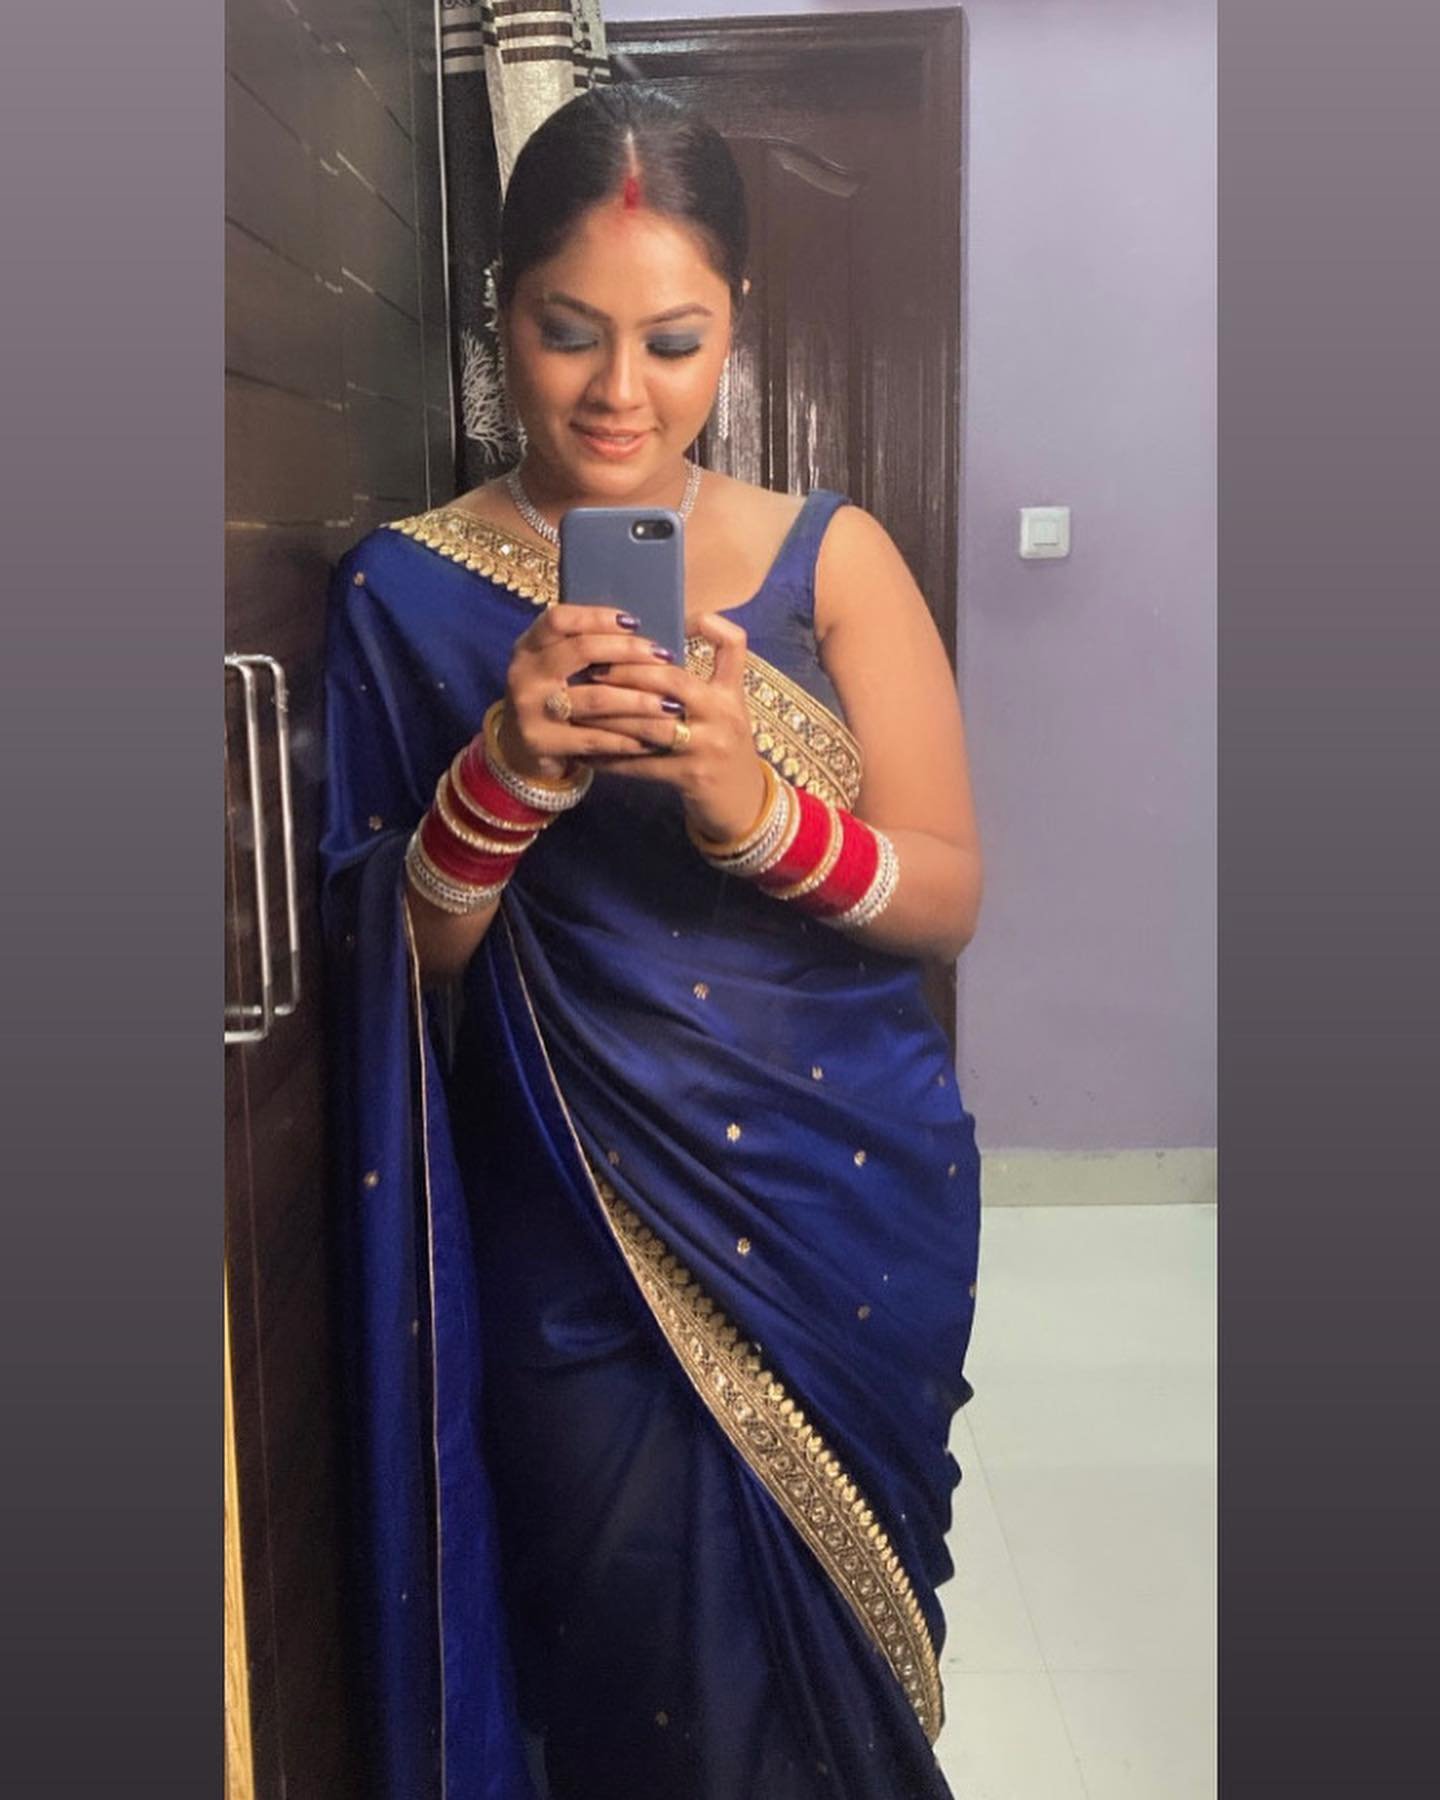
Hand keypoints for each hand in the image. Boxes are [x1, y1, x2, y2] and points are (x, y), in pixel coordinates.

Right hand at [495, 603, 680, 779]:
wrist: (518, 749)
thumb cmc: (552, 697)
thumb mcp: (555, 667)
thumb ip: (584, 647)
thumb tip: (640, 630)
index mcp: (529, 646)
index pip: (560, 619)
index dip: (597, 617)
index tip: (635, 622)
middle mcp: (525, 673)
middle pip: (581, 650)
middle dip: (629, 651)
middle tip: (664, 656)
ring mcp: (529, 709)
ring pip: (595, 698)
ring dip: (639, 700)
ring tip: (670, 704)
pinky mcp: (541, 742)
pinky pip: (594, 738)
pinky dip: (627, 739)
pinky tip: (651, 739)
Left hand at [579, 611, 769, 843]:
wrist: (742, 804)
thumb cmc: (724, 749)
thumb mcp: (726, 710)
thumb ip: (703, 680)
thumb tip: (653, 646)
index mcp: (731, 692)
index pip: (732, 644)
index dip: (706, 625)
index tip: (669, 622)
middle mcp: (723, 714)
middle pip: (671, 679)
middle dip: (626, 671)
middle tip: (592, 668)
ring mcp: (707, 746)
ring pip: (648, 723)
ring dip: (608, 715)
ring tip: (577, 706)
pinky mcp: (689, 776)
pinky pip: (640, 764)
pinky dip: (610, 757)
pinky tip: (586, 751)